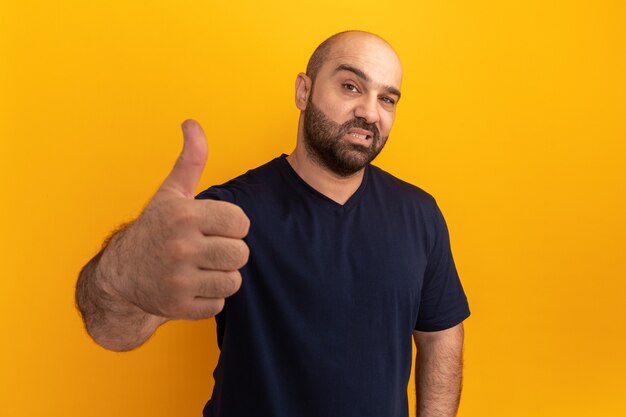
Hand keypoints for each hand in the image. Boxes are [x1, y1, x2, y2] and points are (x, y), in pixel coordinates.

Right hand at [104, 120, 249, 319]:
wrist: (122, 273)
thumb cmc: (155, 228)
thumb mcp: (172, 193)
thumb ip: (190, 160)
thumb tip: (192, 123)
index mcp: (185, 216)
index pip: (241, 223)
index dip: (232, 226)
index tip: (216, 227)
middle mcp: (181, 248)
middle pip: (241, 254)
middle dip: (229, 252)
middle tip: (209, 249)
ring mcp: (179, 280)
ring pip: (233, 280)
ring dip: (222, 275)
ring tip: (202, 268)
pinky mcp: (179, 307)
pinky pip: (219, 303)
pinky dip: (210, 297)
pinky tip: (192, 286)